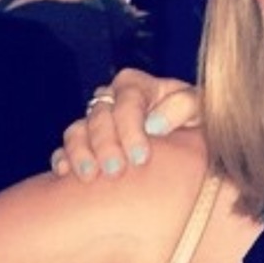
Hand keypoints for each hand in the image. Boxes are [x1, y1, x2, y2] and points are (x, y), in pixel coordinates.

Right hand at [50, 68, 198, 180]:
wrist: (187, 141)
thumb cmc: (195, 120)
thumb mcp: (200, 108)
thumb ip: (184, 105)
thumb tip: (154, 124)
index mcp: (139, 86)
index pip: (127, 101)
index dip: (131, 128)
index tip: (141, 158)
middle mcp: (113, 99)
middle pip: (99, 116)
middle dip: (105, 143)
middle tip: (115, 171)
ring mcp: (96, 122)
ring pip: (77, 129)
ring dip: (80, 152)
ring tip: (89, 177)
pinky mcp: (85, 143)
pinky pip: (64, 148)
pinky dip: (63, 159)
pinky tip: (66, 175)